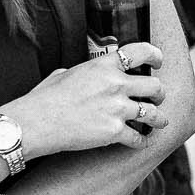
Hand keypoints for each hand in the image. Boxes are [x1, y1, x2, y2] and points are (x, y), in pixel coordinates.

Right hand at [0, 44, 169, 157]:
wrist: (35, 123)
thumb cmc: (43, 99)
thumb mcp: (63, 74)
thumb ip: (81, 72)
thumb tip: (81, 73)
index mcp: (103, 66)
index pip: (141, 51)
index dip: (155, 56)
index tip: (158, 62)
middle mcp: (115, 85)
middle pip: (155, 86)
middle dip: (159, 94)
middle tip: (157, 98)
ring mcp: (117, 109)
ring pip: (154, 113)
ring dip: (158, 119)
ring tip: (159, 122)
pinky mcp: (113, 132)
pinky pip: (138, 138)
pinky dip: (140, 142)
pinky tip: (139, 143)